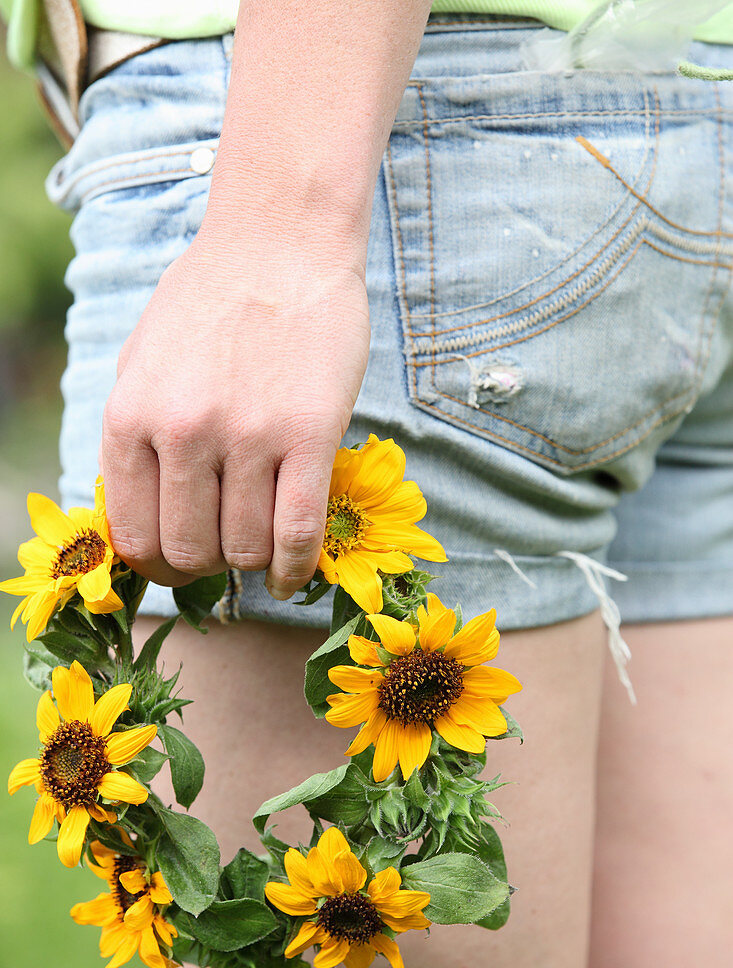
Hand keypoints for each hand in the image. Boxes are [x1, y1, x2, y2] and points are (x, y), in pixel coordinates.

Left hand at [101, 233, 370, 597]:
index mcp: (130, 417)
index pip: (134, 536)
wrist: (279, 243)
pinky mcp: (309, 435)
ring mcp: (247, 435)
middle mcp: (182, 432)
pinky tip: (295, 576)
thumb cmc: (210, 303)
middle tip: (226, 553)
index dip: (157, 566)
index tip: (179, 564)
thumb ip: (132, 439)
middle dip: (207, 566)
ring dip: (255, 561)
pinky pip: (298, 533)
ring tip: (264, 544)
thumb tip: (138, 517)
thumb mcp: (140, 363)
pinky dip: (296, 570)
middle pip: (189, 553)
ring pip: (245, 549)